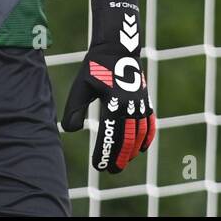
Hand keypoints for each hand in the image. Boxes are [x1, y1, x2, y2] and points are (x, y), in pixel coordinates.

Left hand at [61, 0, 155, 173]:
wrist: (117, 49)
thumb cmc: (95, 68)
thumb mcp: (81, 86)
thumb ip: (75, 109)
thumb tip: (71, 131)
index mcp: (113, 102)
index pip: (108, 135)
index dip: (103, 153)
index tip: (97, 165)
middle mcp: (130, 106)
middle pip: (125, 140)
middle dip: (118, 157)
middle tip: (109, 170)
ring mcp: (140, 104)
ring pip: (138, 136)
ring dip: (131, 152)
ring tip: (121, 163)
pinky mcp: (145, 101)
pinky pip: (149, 125)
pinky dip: (146, 139)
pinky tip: (139, 150)